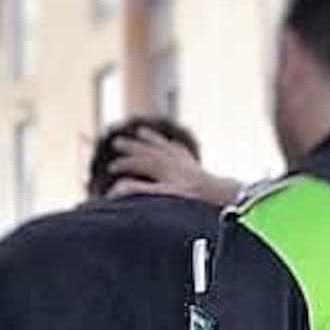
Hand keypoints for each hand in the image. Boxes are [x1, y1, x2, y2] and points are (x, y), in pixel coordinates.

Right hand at [108, 127, 239, 204]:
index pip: (136, 162)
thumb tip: (119, 187)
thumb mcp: (163, 195)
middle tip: (116, 142)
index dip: (122, 164)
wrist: (219, 193)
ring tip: (141, 132)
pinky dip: (171, 146)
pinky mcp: (193, 164)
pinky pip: (179, 150)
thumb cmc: (191, 197)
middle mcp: (170, 158)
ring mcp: (182, 159)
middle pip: (146, 149)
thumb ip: (141, 190)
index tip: (110, 168)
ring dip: (150, 139)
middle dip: (131, 146)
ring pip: (162, 145)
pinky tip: (171, 145)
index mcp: (160, 166)